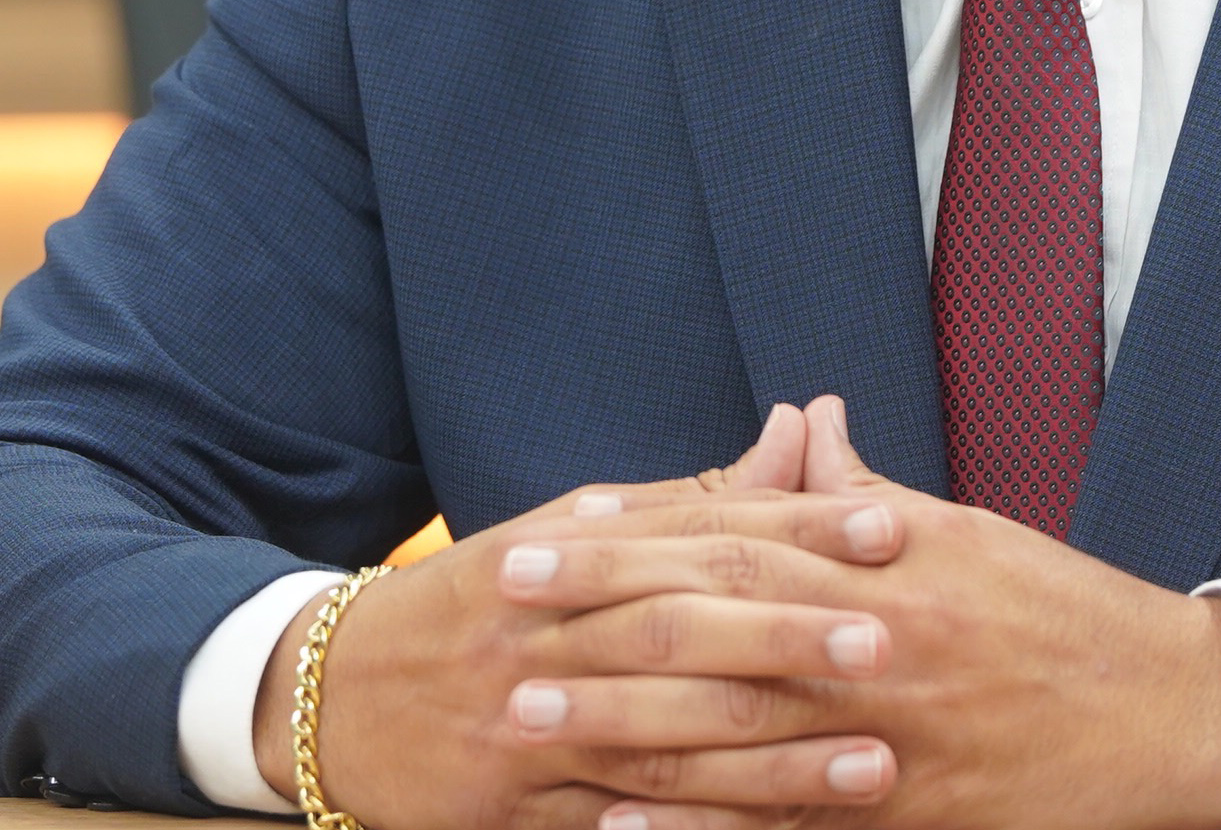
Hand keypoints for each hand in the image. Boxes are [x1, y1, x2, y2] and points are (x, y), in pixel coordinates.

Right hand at [253, 403, 907, 829]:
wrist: (328, 698)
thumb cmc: (475, 603)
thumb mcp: (568, 530)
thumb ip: (691, 500)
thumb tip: (803, 430)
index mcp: (565, 554)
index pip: (698, 535)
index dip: (797, 531)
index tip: (890, 529)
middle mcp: (546, 636)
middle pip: (681, 633)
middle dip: (790, 637)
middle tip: (892, 639)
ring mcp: (529, 732)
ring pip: (663, 744)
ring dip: (775, 760)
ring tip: (875, 761)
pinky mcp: (515, 814)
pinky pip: (617, 829)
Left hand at [524, 397, 1220, 829]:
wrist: (1180, 713)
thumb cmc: (1068, 616)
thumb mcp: (968, 534)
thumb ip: (867, 493)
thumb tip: (802, 423)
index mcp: (891, 557)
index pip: (736, 538)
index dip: (632, 539)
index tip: (544, 537)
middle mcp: (881, 635)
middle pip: (715, 623)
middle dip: (598, 619)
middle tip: (502, 616)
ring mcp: (892, 731)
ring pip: (732, 725)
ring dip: (619, 723)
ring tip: (525, 718)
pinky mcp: (909, 811)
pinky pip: (784, 821)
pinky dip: (699, 823)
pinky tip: (620, 821)